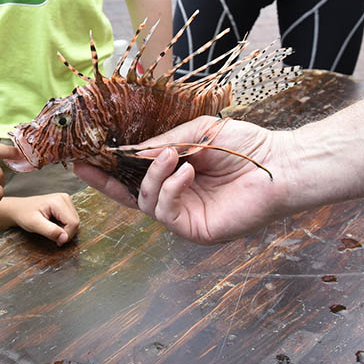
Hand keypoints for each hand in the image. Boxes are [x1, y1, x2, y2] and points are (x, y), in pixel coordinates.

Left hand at [2, 193, 79, 245]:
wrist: (19, 209)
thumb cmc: (24, 215)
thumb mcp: (34, 224)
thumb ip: (50, 231)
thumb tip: (64, 238)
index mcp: (58, 201)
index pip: (73, 223)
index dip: (66, 235)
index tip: (56, 241)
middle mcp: (65, 198)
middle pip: (76, 222)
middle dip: (65, 233)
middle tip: (52, 235)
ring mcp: (66, 200)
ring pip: (75, 222)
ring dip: (65, 230)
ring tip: (51, 228)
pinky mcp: (65, 205)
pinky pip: (71, 220)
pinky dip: (64, 226)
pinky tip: (54, 224)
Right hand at [75, 116, 293, 243]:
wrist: (279, 164)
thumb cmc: (245, 146)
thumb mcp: (197, 133)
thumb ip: (163, 143)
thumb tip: (131, 152)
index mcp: (175, 175)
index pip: (134, 175)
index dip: (108, 169)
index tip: (84, 159)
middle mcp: (176, 198)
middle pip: (129, 195)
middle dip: (105, 182)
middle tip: (87, 166)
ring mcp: (185, 215)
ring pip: (146, 202)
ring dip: (153, 177)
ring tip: (173, 157)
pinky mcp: (196, 230)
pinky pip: (166, 212)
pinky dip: (171, 189)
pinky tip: (187, 172)